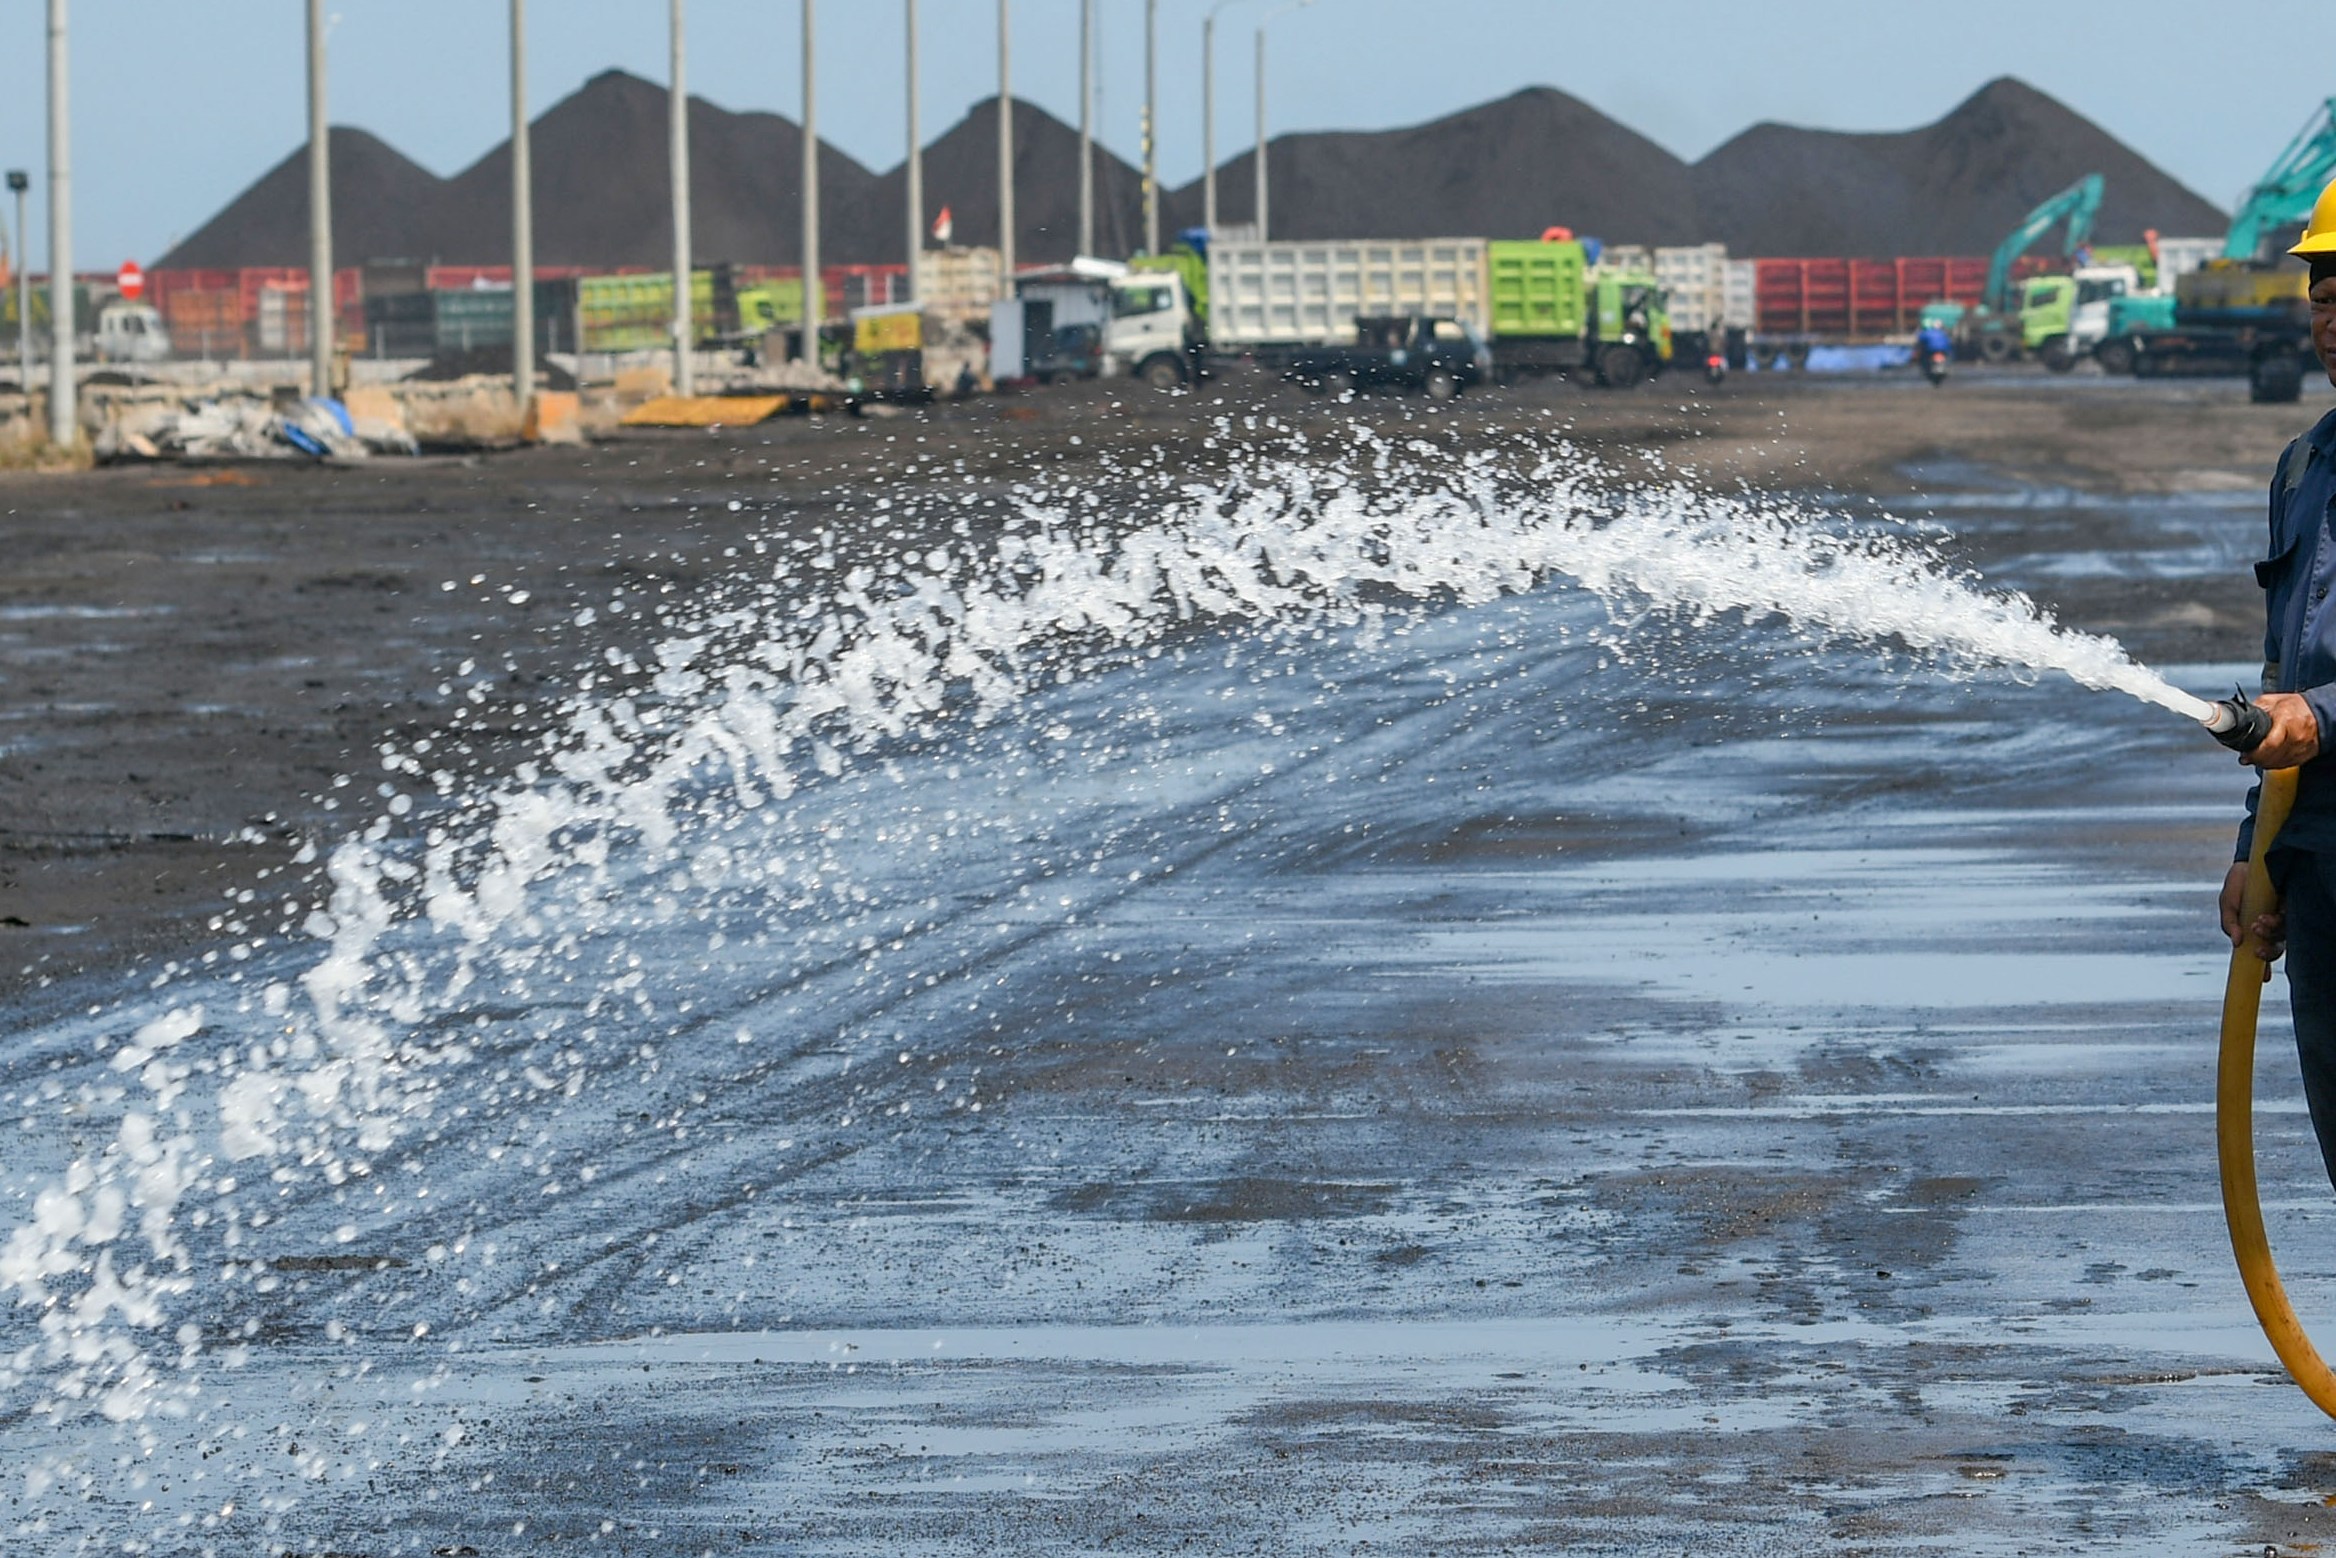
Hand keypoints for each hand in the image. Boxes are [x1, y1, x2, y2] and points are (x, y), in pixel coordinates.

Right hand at [2222, 860, 2285, 980]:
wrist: (2249, 862)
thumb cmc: (2237, 885)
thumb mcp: (2227, 905)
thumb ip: (2229, 924)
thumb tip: (2236, 942)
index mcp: (2256, 931)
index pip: (2263, 952)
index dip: (2264, 966)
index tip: (2262, 978)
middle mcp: (2273, 927)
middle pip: (2277, 948)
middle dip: (2267, 949)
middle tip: (2255, 942)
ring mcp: (2285, 916)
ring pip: (2284, 935)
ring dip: (2271, 933)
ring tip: (2259, 921)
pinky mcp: (2294, 904)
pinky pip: (2292, 918)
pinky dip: (2280, 920)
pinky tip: (2271, 912)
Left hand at [2244, 691, 2321, 767]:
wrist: (2319, 712)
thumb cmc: (2296, 706)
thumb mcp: (2271, 701)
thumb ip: (2255, 709)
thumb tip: (2238, 717)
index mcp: (2286, 720)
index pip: (2270, 744)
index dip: (2254, 753)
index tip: (2245, 754)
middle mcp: (2296, 735)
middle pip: (2272, 757)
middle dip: (2256, 759)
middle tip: (2247, 757)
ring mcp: (2301, 747)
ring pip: (2277, 764)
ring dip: (2264, 763)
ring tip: (2256, 757)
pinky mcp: (2304, 756)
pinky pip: (2285, 765)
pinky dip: (2274, 764)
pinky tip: (2268, 759)